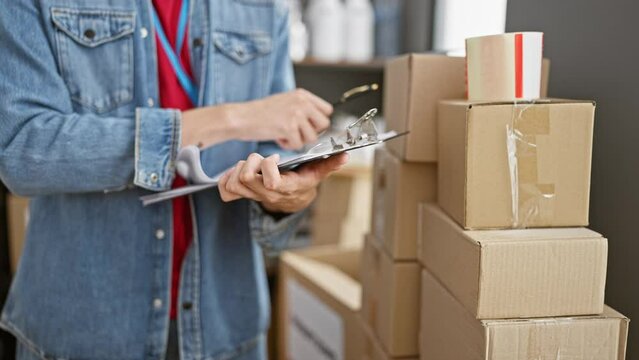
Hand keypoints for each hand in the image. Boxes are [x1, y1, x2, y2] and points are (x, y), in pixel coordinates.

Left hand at [218, 152, 348, 212]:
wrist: (291, 201)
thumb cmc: (302, 183)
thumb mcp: (317, 173)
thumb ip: (330, 164)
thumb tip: (345, 155)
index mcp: (285, 188)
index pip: (270, 182)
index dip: (268, 166)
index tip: (276, 159)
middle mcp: (266, 194)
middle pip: (246, 178)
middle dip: (251, 162)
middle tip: (259, 158)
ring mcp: (253, 196)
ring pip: (235, 183)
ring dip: (238, 168)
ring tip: (250, 163)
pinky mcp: (242, 196)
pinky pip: (226, 191)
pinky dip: (227, 179)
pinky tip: (237, 171)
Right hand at [228, 89, 332, 149]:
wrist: (241, 117)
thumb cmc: (260, 113)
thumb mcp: (285, 102)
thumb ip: (302, 108)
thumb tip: (319, 123)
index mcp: (302, 95)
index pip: (327, 110)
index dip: (318, 121)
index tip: (308, 126)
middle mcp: (302, 102)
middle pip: (324, 124)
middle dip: (311, 132)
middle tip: (296, 132)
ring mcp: (296, 114)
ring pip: (312, 137)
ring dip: (299, 140)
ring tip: (284, 134)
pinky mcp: (289, 127)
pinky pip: (298, 145)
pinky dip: (288, 145)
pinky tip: (278, 137)